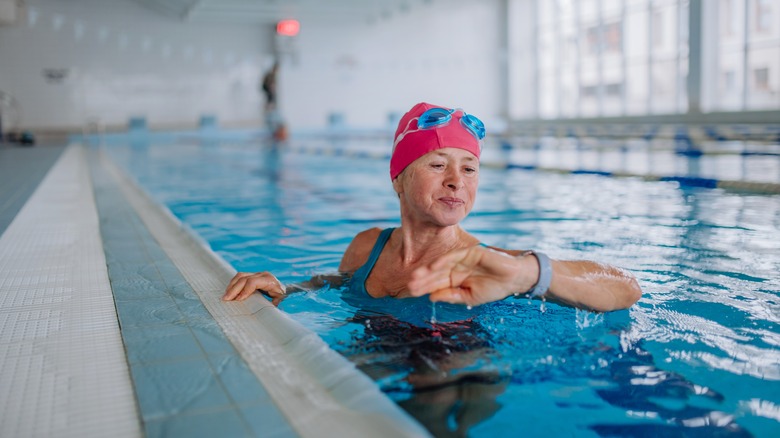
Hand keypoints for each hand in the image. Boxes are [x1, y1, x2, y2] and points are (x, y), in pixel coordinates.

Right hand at [223, 271, 285, 304]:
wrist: (283, 287)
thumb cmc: (281, 295)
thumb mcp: (279, 300)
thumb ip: (272, 304)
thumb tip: (262, 310)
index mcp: (269, 280)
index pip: (253, 282)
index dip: (244, 290)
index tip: (238, 300)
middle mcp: (262, 275)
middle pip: (244, 279)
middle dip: (234, 289)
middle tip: (226, 299)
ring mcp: (256, 273)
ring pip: (240, 276)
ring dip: (232, 286)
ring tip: (226, 296)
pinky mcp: (252, 274)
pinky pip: (240, 276)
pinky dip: (234, 283)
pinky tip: (229, 291)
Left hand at [408, 246, 537, 306]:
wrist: (515, 279)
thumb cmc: (494, 288)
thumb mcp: (470, 297)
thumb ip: (451, 296)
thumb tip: (432, 298)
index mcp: (455, 280)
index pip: (436, 284)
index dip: (424, 288)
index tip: (410, 293)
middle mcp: (456, 269)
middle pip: (435, 274)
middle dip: (422, 280)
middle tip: (408, 286)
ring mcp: (462, 259)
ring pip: (441, 265)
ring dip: (428, 270)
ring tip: (416, 277)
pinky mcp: (470, 251)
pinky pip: (454, 255)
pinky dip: (443, 260)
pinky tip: (433, 267)